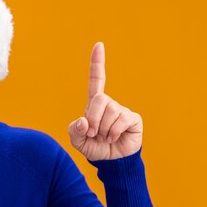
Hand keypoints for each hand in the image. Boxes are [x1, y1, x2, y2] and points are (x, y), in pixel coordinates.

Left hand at [68, 42, 142, 160]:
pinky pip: (121, 120)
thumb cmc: (94, 148)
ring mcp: (122, 110)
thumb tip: (83, 121)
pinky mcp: (133, 118)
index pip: (97, 80)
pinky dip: (113, 132)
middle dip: (93, 118)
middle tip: (93, 133)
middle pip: (98, 99)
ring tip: (105, 137)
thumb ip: (74, 130)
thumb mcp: (77, 141)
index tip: (99, 45)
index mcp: (94, 105)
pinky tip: (114, 138)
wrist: (111, 161)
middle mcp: (109, 104)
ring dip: (103, 129)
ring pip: (110, 111)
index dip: (97, 63)